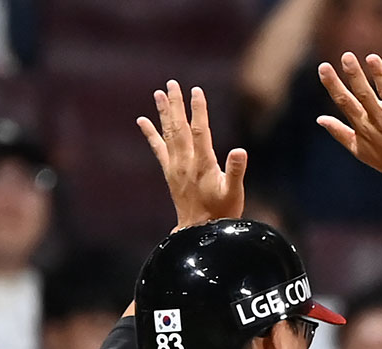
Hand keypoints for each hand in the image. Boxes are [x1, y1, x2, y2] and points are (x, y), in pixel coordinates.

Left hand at [138, 81, 247, 230]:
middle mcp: (186, 162)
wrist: (199, 232)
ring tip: (158, 93)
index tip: (196, 91)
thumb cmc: (222, 213)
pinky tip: (142, 120)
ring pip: (168, 134)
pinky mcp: (170, 173)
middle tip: (172, 84)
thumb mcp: (235, 193)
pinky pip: (158, 149)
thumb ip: (236, 171)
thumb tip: (240, 151)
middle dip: (176, 104)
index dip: (198, 110)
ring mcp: (175, 167)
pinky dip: (150, 134)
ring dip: (163, 113)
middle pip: (180, 127)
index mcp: (203, 164)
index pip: (201, 131)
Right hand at [317, 53, 381, 189]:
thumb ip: (339, 132)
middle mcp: (379, 121)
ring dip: (380, 75)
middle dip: (355, 76)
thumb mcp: (359, 150)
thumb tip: (320, 118)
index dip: (333, 85)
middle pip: (364, 95)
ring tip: (372, 58)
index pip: (344, 103)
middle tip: (346, 56)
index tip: (324, 67)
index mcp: (363, 127)